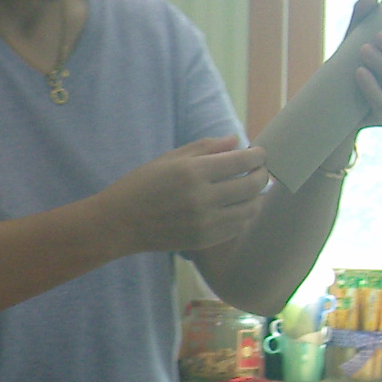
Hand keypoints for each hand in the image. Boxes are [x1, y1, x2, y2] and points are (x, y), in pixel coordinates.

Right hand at [94, 136, 270, 256]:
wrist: (119, 223)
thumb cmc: (141, 185)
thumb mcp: (169, 158)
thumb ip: (205, 147)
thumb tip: (236, 141)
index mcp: (192, 172)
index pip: (242, 161)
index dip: (258, 155)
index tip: (259, 153)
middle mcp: (202, 198)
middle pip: (252, 185)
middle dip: (262, 174)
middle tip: (260, 170)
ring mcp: (205, 222)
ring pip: (250, 208)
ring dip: (256, 196)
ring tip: (251, 189)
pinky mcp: (204, 241)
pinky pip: (238, 227)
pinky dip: (243, 215)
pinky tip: (237, 207)